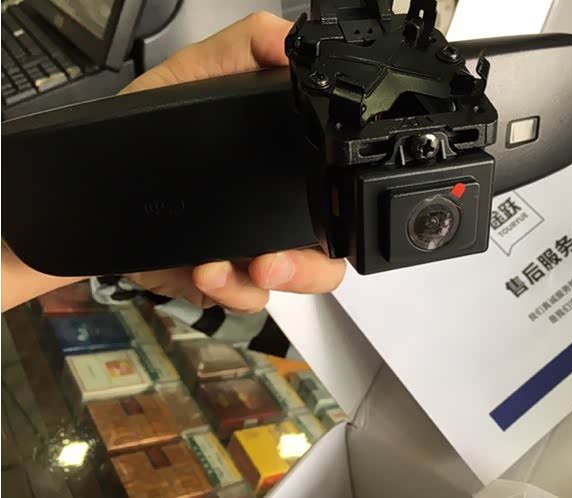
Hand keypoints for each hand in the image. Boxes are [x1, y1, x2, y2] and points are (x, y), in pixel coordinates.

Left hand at [120, 12, 345, 311]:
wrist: (93, 178)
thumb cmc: (147, 126)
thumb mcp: (200, 73)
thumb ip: (247, 48)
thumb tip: (291, 44)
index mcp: (281, 174)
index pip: (333, 201)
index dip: (341, 215)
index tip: (325, 216)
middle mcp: (272, 220)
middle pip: (322, 262)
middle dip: (306, 270)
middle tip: (273, 260)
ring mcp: (245, 255)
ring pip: (283, 290)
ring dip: (255, 284)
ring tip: (221, 266)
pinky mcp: (215, 280)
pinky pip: (238, 301)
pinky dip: (224, 291)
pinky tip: (202, 268)